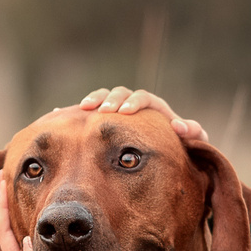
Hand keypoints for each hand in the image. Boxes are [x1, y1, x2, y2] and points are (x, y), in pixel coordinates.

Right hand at [75, 86, 207, 146]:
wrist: (167, 156)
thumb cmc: (181, 148)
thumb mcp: (190, 143)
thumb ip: (193, 134)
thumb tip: (183, 128)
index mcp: (154, 108)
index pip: (143, 98)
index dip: (134, 103)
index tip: (125, 112)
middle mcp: (134, 106)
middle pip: (120, 94)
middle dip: (110, 100)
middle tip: (102, 110)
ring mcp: (117, 112)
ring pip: (102, 99)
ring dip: (93, 101)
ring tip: (82, 109)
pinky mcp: (102, 122)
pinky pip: (87, 113)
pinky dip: (73, 111)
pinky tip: (56, 112)